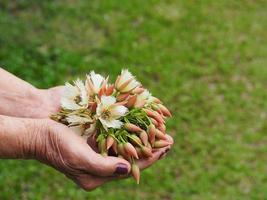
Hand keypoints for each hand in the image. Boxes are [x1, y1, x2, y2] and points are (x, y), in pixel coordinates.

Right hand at [0, 116, 172, 189]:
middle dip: (151, 149)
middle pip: (133, 158)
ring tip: (160, 132)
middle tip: (170, 140)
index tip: (166, 147)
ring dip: (144, 139)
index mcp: (98, 175)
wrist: (38, 132)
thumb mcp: (80, 158)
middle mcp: (101, 165)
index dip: (150, 158)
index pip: (131, 168)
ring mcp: (98, 152)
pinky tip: (140, 124)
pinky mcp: (95, 141)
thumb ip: (104, 166)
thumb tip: (128, 169)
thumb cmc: (56, 145)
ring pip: (127, 148)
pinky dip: (131, 132)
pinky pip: (117, 138)